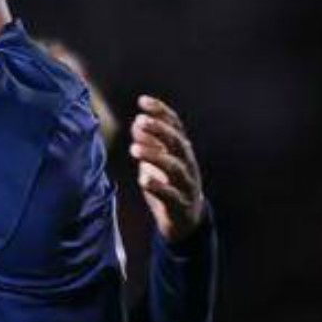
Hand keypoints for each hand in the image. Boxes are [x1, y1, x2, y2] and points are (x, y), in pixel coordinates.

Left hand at [129, 95, 206, 241]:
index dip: (161, 112)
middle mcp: (187, 163)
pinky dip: (158, 186)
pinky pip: (171, 195)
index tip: (143, 101)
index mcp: (181, 150)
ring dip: (155, 156)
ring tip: (134, 150)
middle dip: (160, 130)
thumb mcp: (156, 161)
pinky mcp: (180, 204)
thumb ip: (148, 143)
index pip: (175, 126)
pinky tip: (143, 179)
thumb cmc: (168, 184)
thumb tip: (136, 123)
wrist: (184, 220)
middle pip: (178, 143)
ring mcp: (186, 184)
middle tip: (140, 121)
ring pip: (175, 167)